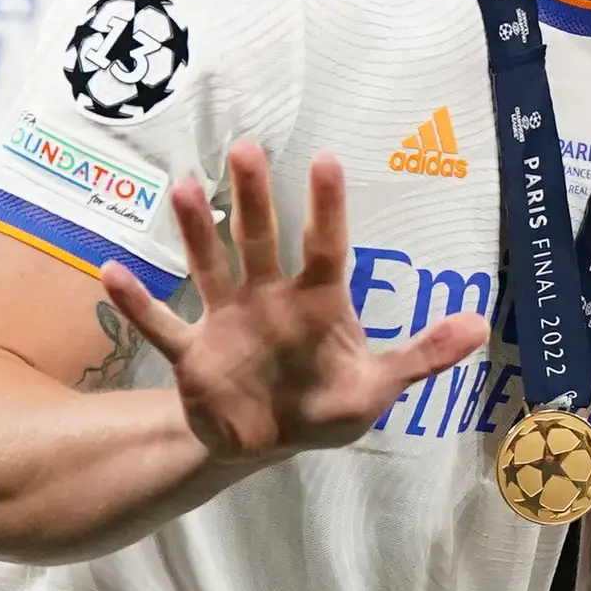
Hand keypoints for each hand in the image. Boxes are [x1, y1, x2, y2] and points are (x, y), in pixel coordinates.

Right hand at [103, 146, 484, 463]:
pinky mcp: (193, 355)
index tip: (326, 162)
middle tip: (245, 148)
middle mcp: (268, 298)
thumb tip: (480, 326)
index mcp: (317, 301)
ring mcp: (226, 320)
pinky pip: (161, 326)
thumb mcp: (378, 387)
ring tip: (182, 188)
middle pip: (261, 240)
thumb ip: (423, 356)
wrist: (267, 443)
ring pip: (209, 266)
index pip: (326, 245)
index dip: (327, 207)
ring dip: (196, 231)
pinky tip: (110, 272)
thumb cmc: (325, 404)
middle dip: (253, 198)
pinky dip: (138, 304)